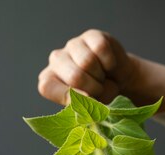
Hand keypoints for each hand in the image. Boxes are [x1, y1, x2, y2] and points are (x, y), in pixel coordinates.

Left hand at [38, 29, 164, 112]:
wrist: (118, 80)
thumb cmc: (99, 96)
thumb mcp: (89, 109)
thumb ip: (81, 107)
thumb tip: (85, 97)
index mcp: (50, 81)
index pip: (46, 87)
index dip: (67, 97)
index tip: (85, 101)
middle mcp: (56, 60)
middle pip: (74, 76)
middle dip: (93, 88)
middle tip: (98, 90)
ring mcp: (72, 45)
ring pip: (87, 62)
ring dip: (101, 76)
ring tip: (102, 77)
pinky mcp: (90, 35)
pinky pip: (101, 49)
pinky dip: (110, 63)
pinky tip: (108, 64)